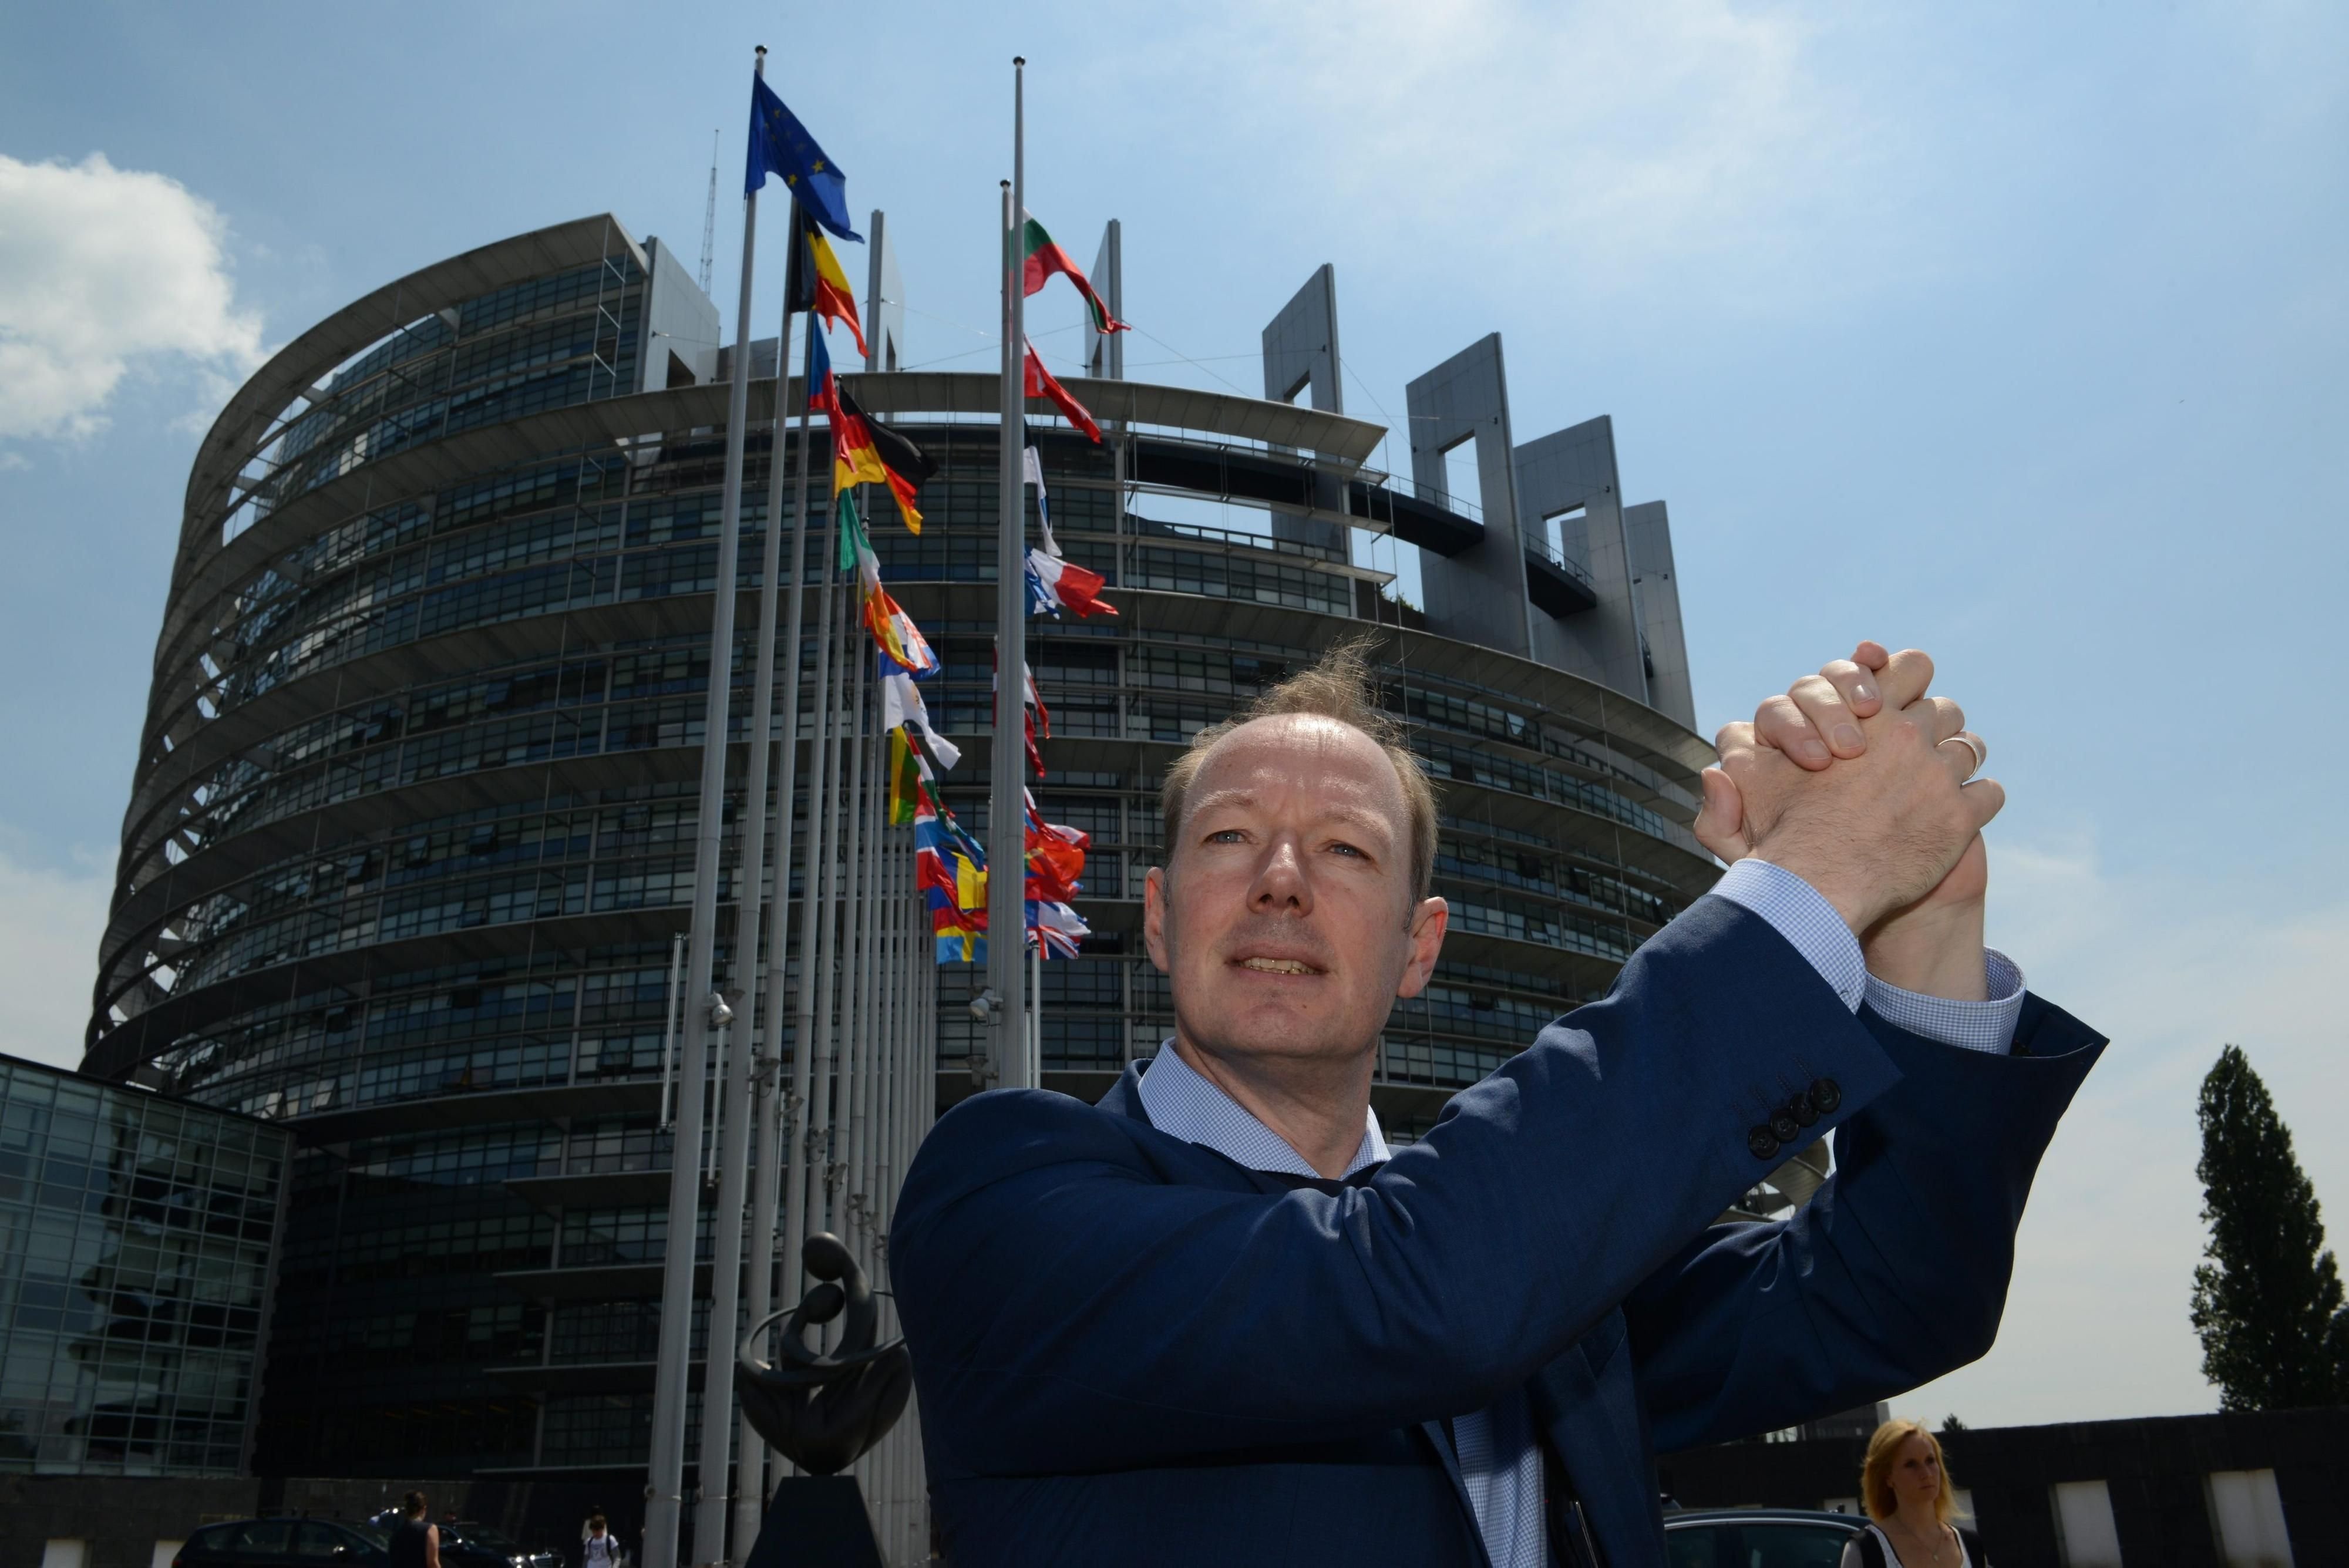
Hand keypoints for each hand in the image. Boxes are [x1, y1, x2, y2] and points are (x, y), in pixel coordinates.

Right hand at [1694, 647, 2002, 933]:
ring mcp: (1938, 775)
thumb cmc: (1778, 841)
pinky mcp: (1961, 817)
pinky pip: (1989, 793)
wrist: (1817, 890)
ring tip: (1942, 783)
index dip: (1908, 674)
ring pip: (1970, 748)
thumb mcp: (1745, 790)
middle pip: (1944, 709)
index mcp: (1863, 716)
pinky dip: (1978, 802)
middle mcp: (1905, 735)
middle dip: (1935, 725)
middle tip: (1921, 749)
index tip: (1904, 697)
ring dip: (1959, 762)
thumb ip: (1733, 763)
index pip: (1908, 666)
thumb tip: (1720, 764)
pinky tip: (1958, 815)